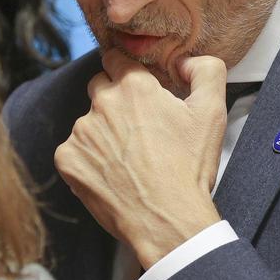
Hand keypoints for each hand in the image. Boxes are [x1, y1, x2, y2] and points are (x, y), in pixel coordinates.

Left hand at [54, 49, 228, 268]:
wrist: (166, 219)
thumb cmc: (189, 169)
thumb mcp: (212, 113)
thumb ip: (205, 72)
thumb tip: (185, 60)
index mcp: (134, 88)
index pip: (116, 60)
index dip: (127, 73)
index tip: (135, 90)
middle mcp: (102, 103)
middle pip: (99, 87)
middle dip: (114, 100)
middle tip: (137, 129)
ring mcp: (81, 131)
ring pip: (87, 122)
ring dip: (102, 133)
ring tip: (129, 159)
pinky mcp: (67, 158)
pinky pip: (74, 150)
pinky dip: (88, 159)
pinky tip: (111, 174)